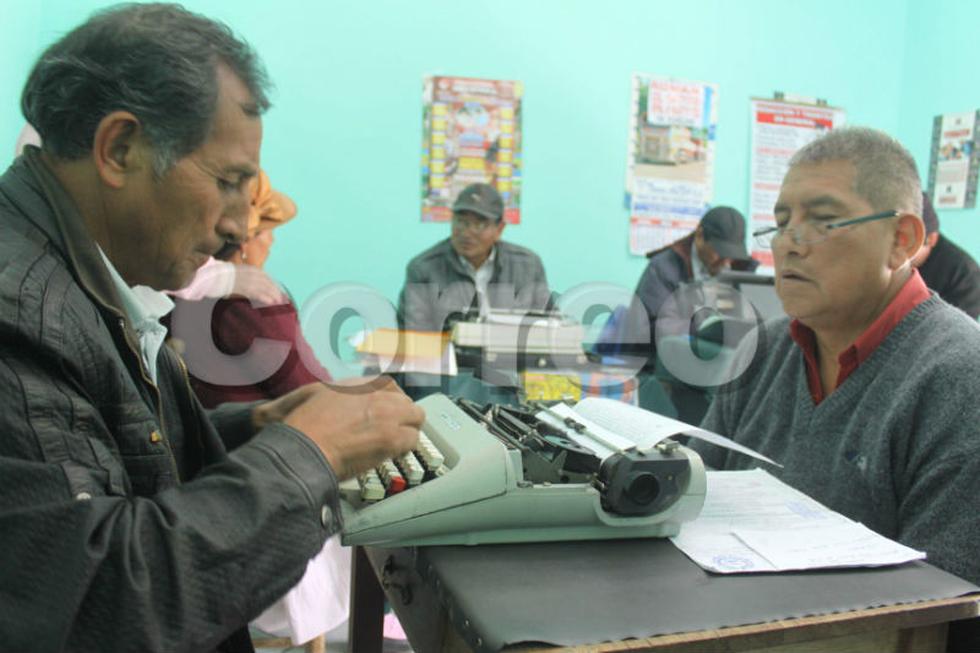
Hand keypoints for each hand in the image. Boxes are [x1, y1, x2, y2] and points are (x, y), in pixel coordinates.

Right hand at [231, 265, 286, 305]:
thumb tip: (260, 285)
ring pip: (267, 289)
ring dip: (274, 296)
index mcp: (255, 270)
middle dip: (276, 292)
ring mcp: (252, 282)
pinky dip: (267, 298)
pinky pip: (260, 294)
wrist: (220, 276)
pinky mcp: (248, 289)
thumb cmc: (230, 276)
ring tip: (279, 303)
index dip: (274, 287)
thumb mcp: (244, 272)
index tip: (279, 292)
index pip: (269, 279)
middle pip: (270, 284)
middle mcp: (255, 275)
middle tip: (282, 300)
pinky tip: (271, 302)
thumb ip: (253, 277)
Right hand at [276, 377, 424, 479]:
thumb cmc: (302, 428)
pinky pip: (412, 440)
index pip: (390, 387)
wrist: (302, 448)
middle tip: (395, 431)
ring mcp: (387, 415)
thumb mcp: (316, 395)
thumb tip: (347, 404)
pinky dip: (404, 449)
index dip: (393, 402)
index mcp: (358, 384)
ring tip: (395, 445)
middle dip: (403, 417)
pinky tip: (392, 455)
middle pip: (407, 402)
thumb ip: (339, 396)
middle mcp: (376, 395)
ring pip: (416, 419)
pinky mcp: (391, 438)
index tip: (391, 413)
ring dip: (407, 432)